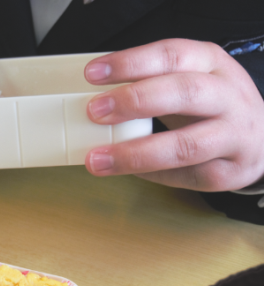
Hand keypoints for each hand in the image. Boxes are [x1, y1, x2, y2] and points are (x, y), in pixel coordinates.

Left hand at [84, 39, 263, 191]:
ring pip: (186, 146)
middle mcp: (229, 96)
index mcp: (212, 64)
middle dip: (135, 101)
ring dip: (136, 153)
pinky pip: (186, 176)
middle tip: (94, 112)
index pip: (172, 55)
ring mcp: (234, 136)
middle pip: (184, 93)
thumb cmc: (210, 106)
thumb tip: (94, 100)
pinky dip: (152, 174)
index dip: (130, 63)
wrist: (262, 138)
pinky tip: (127, 172)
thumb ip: (150, 83)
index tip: (93, 74)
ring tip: (98, 159)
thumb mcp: (188, 80)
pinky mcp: (229, 172)